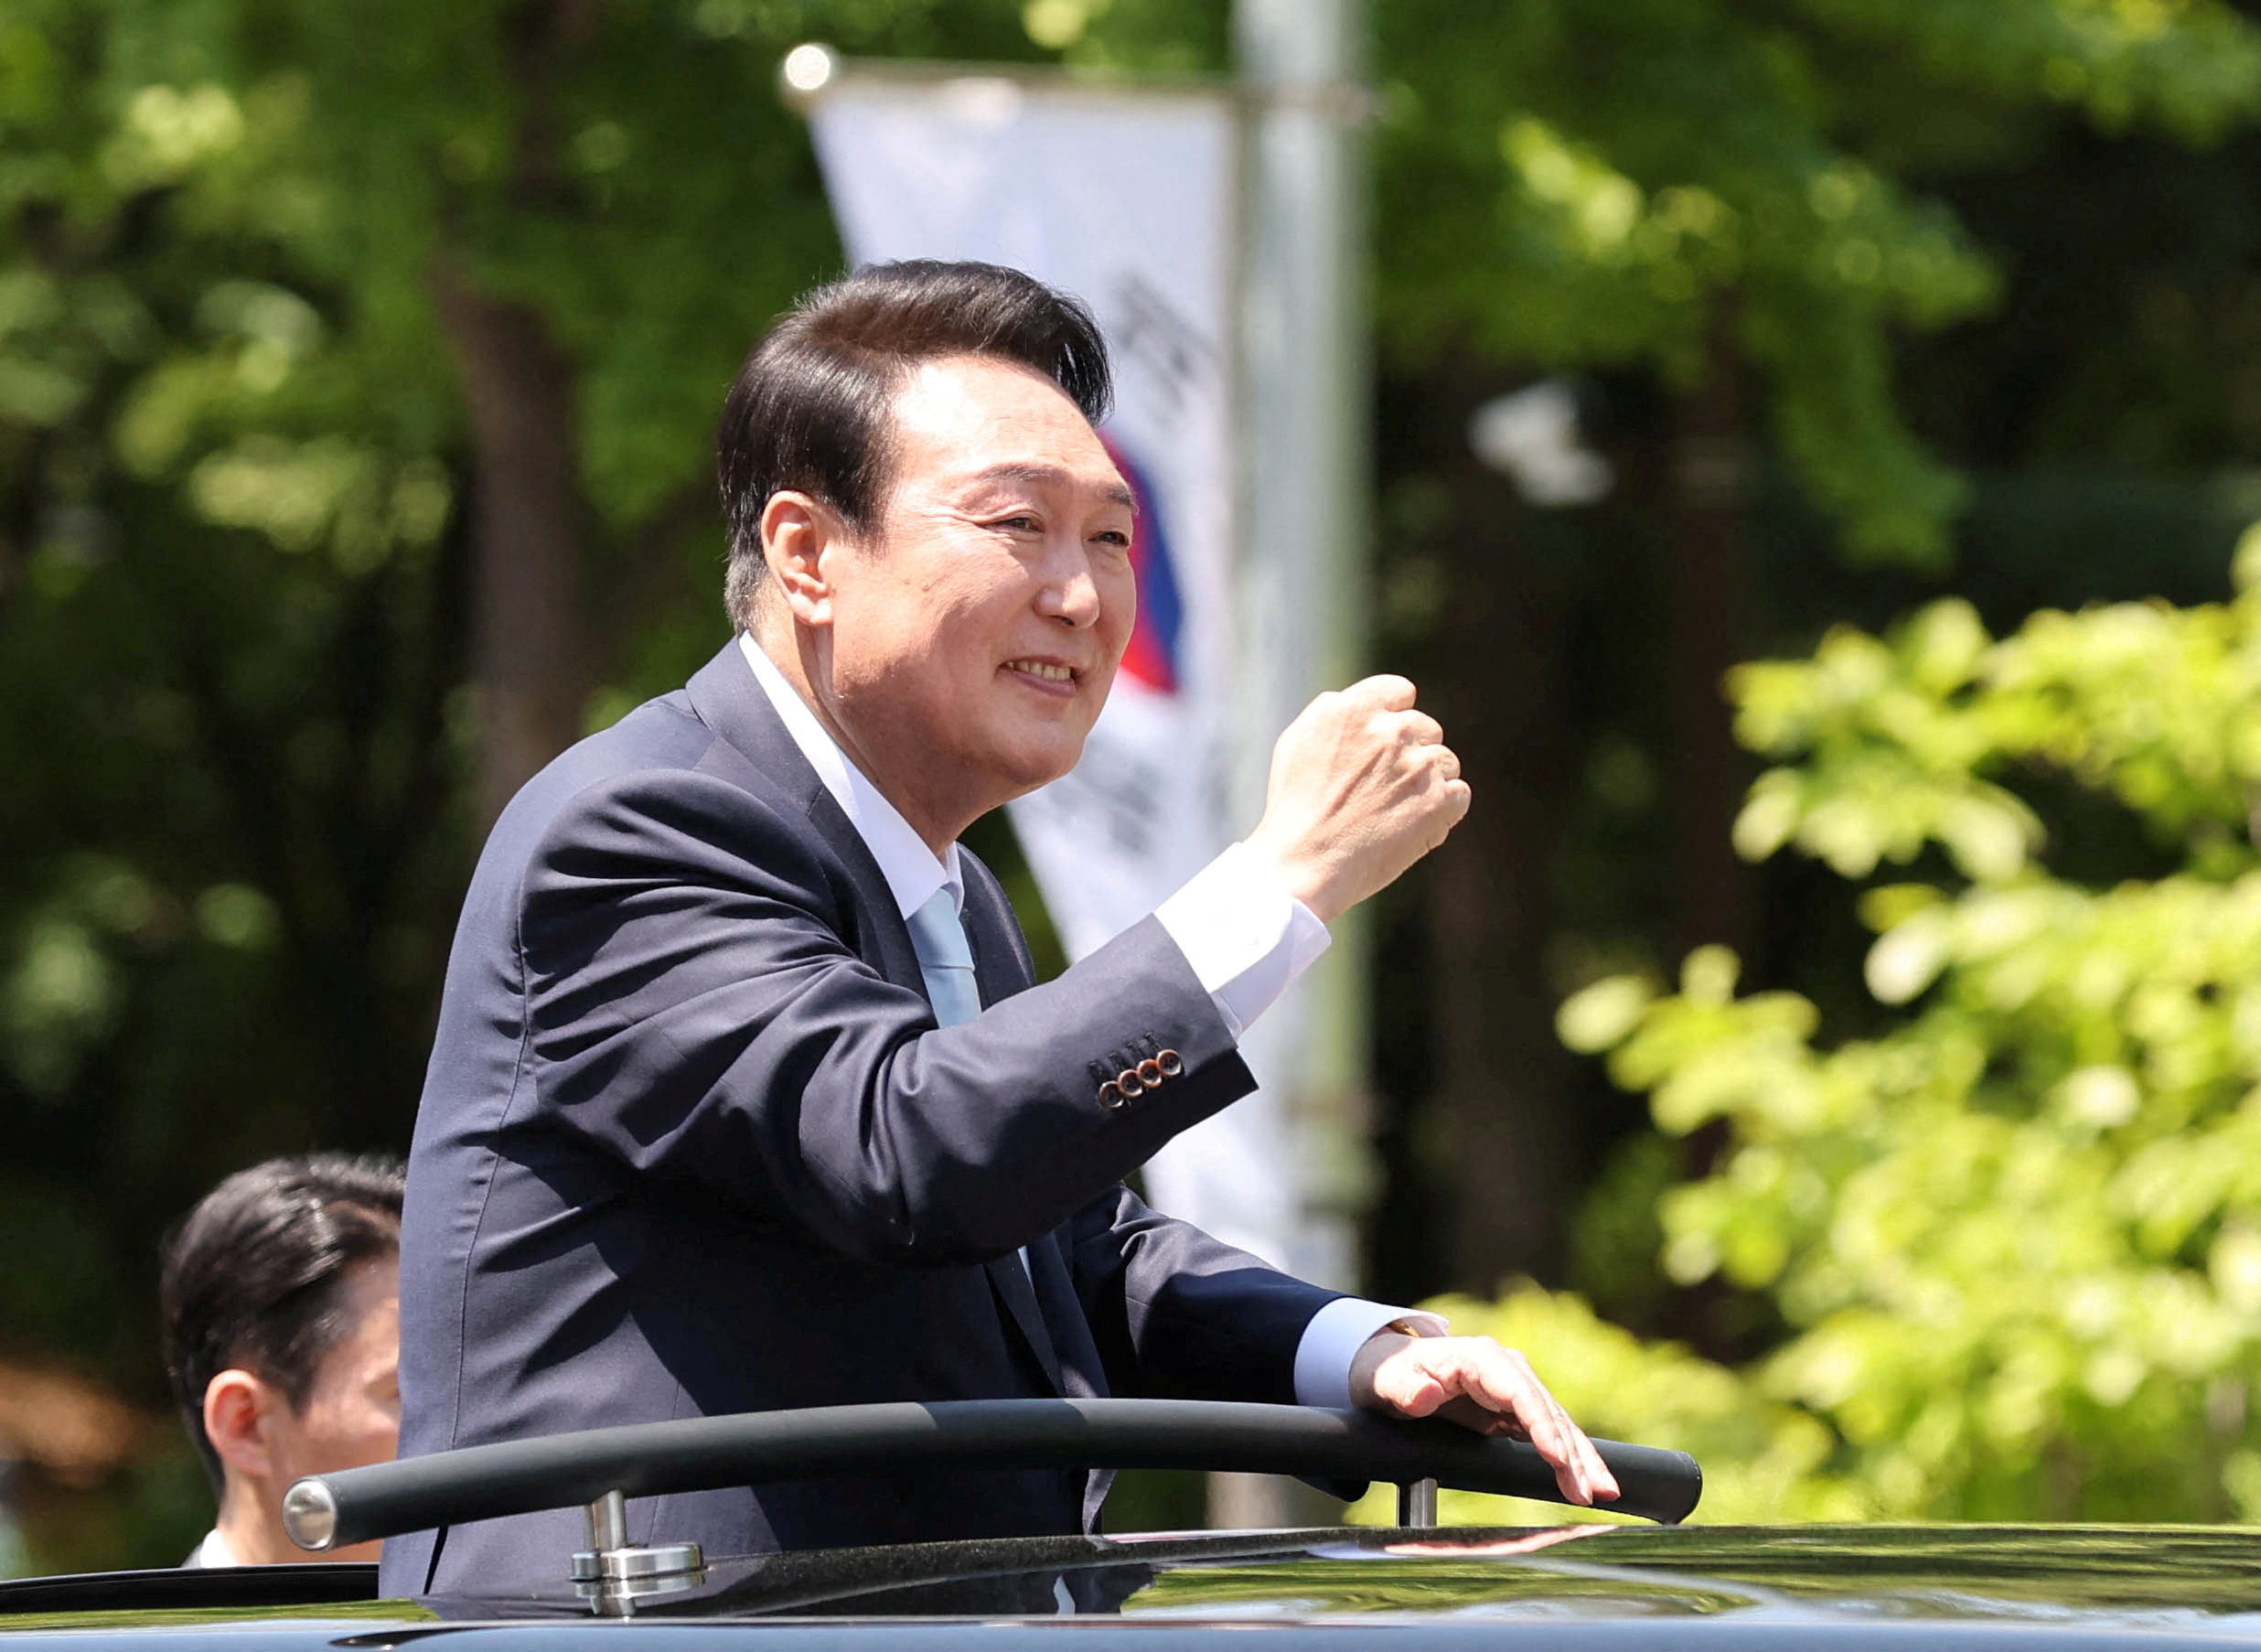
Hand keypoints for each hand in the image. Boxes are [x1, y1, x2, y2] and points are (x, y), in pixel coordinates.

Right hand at [1242, 676, 1468, 921]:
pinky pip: (1459, 794)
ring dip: (1428, 781)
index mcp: (1355, 709)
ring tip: (1393, 811)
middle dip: (1410, 753)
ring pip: (1446, 761)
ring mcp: (1418, 766)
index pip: (1400, 691)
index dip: (1394, 716)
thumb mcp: (1299, 740)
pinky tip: (1411, 825)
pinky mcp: (1438, 802)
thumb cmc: (1295, 806)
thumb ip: (1338, 713)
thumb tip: (1370, 707)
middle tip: (1382, 787)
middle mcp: (1392, 731)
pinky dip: (1442, 810)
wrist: (1304, 863)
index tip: (1384, 743)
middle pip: (1426, 728)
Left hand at [1349, 1332, 1619, 1507]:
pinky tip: (1589, 1482)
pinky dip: (1571, 1458)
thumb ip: (1404, 1388)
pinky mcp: (1515, 1411)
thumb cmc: (1388, 1373)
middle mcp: (1505, 1369)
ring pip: (1557, 1424)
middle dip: (1572, 1451)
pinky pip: (1550, 1434)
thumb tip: (1425, 1394)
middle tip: (1591, 1491)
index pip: (1520, 1392)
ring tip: (1605, 1492)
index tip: (1556, 1458)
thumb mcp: (1385, 1381)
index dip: (1541, 1424)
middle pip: (1548, 1410)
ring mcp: (1514, 1389)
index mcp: (1480, 1358)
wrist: (1388, 1369)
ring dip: (1582, 1458)